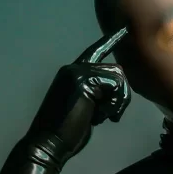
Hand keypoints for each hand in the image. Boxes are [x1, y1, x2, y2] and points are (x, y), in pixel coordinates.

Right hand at [25, 27, 130, 165]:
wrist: (49, 142)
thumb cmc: (66, 133)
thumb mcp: (85, 110)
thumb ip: (96, 95)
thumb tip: (115, 91)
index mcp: (72, 74)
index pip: (94, 52)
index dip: (109, 41)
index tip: (123, 31)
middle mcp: (74, 68)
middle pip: (115, 68)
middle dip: (122, 95)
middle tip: (112, 116)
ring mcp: (77, 73)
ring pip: (118, 75)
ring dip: (119, 101)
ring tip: (106, 117)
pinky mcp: (83, 81)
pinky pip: (115, 84)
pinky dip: (115, 103)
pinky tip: (103, 117)